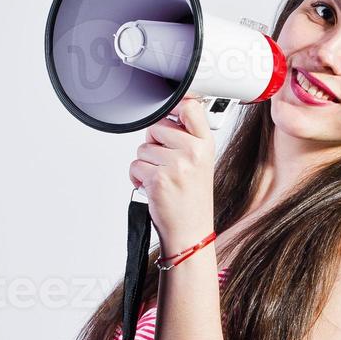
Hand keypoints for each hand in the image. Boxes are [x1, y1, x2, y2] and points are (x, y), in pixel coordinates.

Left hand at [130, 94, 216, 251]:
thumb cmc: (192, 200)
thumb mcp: (200, 164)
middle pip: (156, 127)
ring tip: (161, 180)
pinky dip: (137, 178)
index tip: (170, 114)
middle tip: (166, 165)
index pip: (190, 107)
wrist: (191, 232)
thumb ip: (187, 139)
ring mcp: (176, 165)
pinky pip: (135, 166)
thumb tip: (167, 115)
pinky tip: (153, 188)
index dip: (174, 106)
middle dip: (154, 144)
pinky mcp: (158, 179)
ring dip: (145, 165)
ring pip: (142, 149)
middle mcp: (193, 152)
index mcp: (205, 144)